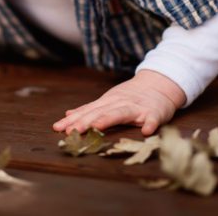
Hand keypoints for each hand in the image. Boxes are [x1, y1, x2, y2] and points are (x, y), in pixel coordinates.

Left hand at [52, 70, 186, 135]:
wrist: (159, 85)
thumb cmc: (131, 97)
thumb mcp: (108, 101)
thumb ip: (90, 109)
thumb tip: (68, 114)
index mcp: (108, 102)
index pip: (87, 111)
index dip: (73, 119)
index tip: (58, 127)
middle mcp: (119, 103)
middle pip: (100, 112)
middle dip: (85, 121)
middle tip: (71, 131)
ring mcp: (137, 108)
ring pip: (121, 113)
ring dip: (109, 119)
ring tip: (97, 127)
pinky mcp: (154, 113)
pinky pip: (152, 119)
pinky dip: (150, 124)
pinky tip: (146, 131)